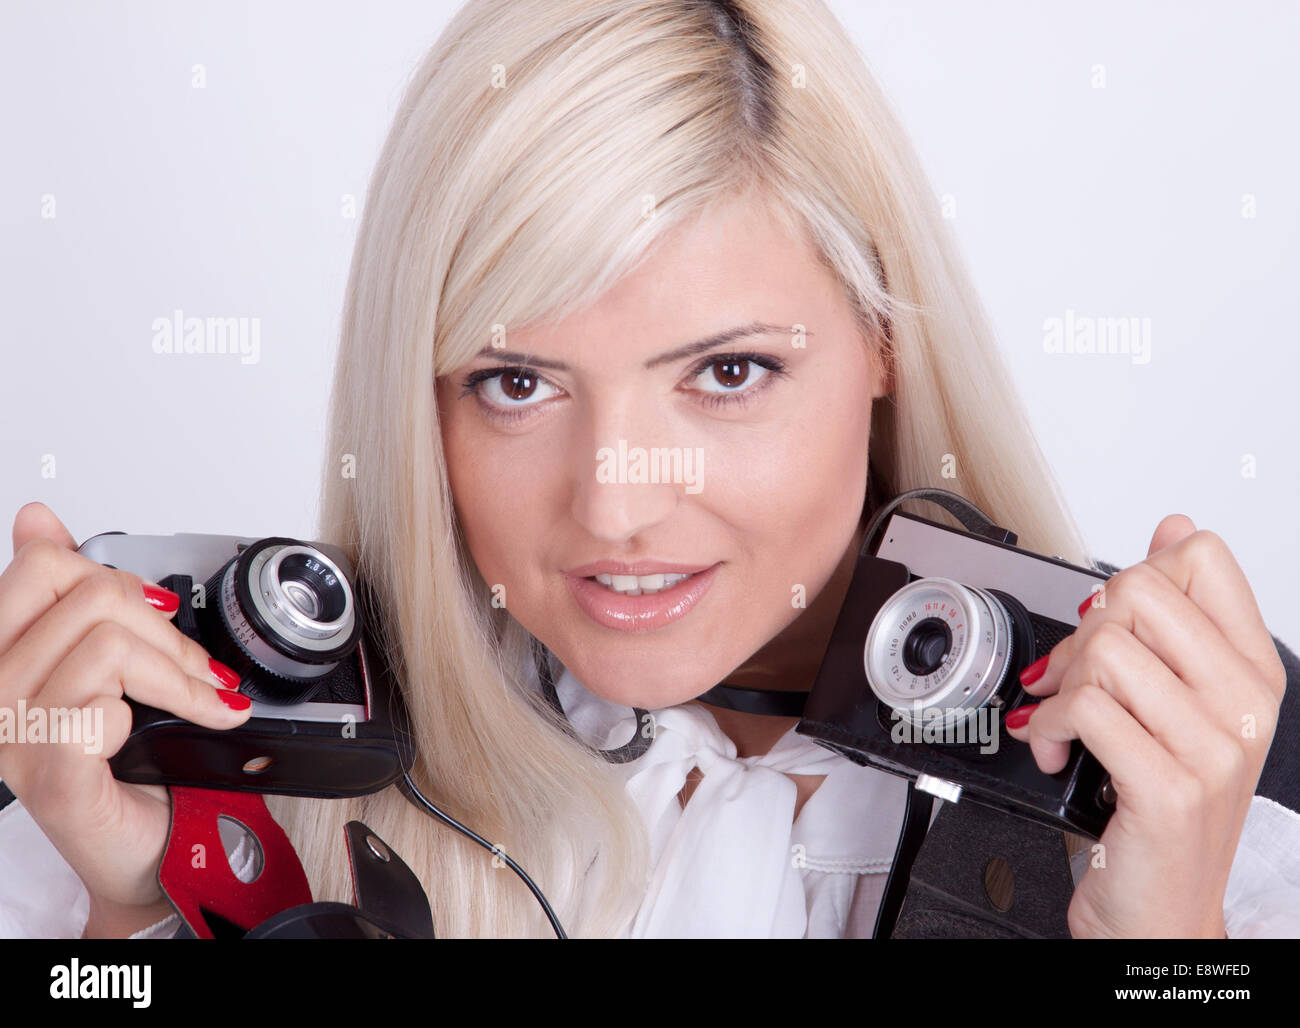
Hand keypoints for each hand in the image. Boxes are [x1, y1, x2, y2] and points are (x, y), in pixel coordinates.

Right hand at [0, 502, 253, 932]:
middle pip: (89, 595)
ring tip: (205, 699)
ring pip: (112, 643)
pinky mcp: (48, 772)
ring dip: (180, 673)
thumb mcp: (94, 668)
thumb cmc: (121, 765)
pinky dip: (161, 711)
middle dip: (166, 628)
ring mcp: (13, 734)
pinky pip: (107, 704)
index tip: (158, 606)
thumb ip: (67, 596)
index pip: (42, 564)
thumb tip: (36, 517)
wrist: (139, 852)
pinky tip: (164, 733)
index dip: (115, 576)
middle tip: (197, 668)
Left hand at [1003, 514, 1285, 937]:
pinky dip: (1047, 727)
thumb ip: (1173, 614)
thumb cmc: (1161, 806)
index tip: (1113, 618)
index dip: (1135, 575)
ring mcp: (1213, 747)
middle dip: (1083, 631)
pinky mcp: (1169, 786)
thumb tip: (1173, 527)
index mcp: (1252, 669)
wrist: (1161, 911)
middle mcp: (1244, 703)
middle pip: (1138, 592)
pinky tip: (1057, 749)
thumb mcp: (1177, 702)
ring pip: (1106, 649)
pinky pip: (1083, 709)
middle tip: (1074, 678)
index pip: (1201, 557)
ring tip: (1064, 720)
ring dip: (1059, 685)